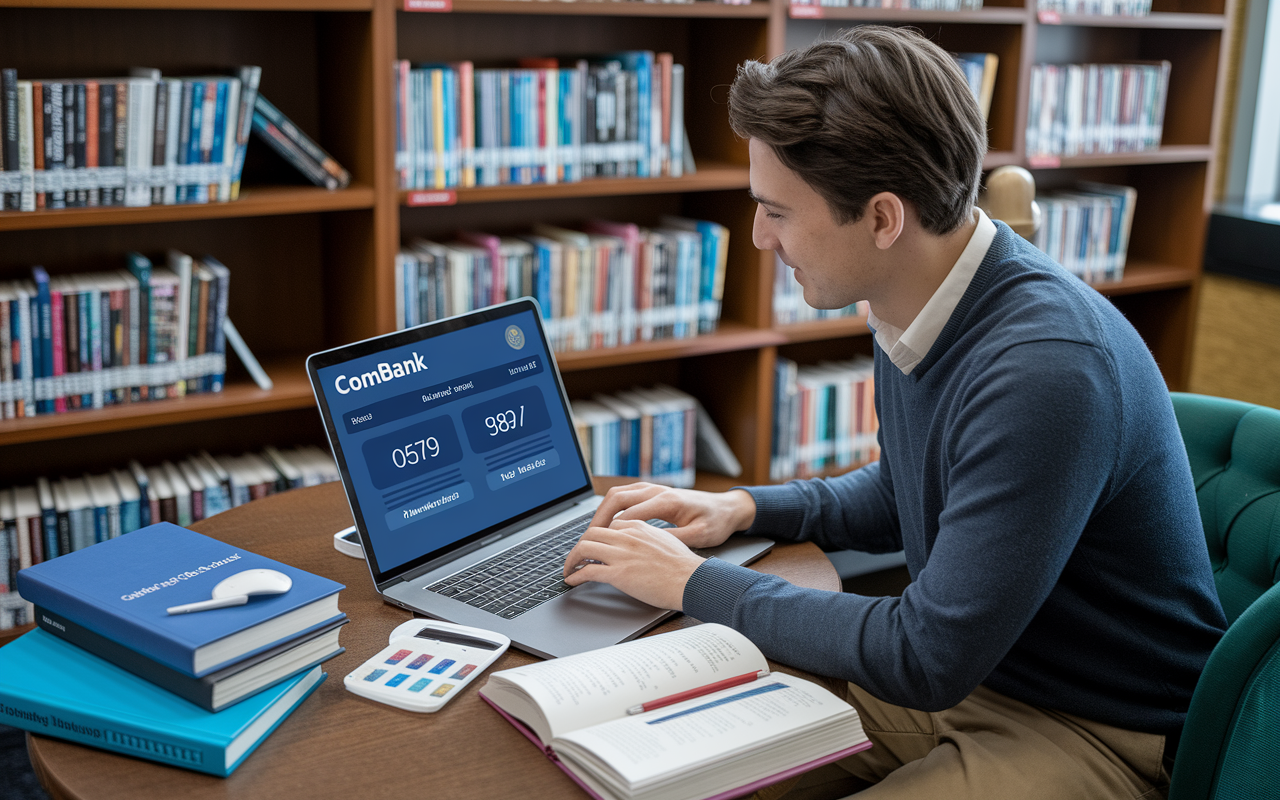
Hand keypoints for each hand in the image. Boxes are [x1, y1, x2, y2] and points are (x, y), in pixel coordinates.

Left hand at [562, 519, 705, 609]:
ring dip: (572, 559)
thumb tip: (639, 547)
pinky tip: (572, 581)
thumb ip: (649, 538)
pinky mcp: (619, 574)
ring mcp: (622, 554)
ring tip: (569, 569)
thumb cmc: (685, 566)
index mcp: (639, 527)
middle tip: (576, 557)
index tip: (594, 546)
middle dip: (580, 545)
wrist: (692, 580)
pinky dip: (575, 575)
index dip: (598, 536)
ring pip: (584, 548)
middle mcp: (628, 537)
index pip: (609, 525)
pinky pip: (588, 571)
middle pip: (591, 533)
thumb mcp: (667, 541)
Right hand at [588, 483, 756, 549]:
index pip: (628, 515)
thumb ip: (675, 540)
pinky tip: (607, 524)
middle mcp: (657, 490)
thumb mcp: (700, 536)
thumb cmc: (716, 522)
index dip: (610, 531)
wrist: (728, 508)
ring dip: (602, 511)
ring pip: (618, 494)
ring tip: (592, 533)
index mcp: (667, 501)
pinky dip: (612, 508)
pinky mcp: (654, 492)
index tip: (598, 547)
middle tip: (586, 539)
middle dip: (598, 518)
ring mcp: (654, 488)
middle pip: (617, 498)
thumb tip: (651, 548)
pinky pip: (625, 495)